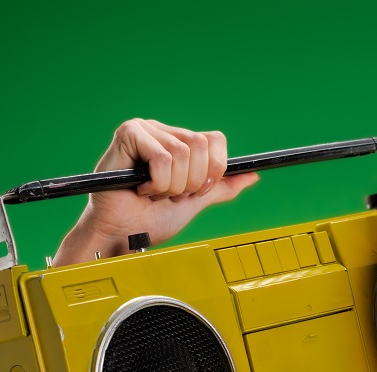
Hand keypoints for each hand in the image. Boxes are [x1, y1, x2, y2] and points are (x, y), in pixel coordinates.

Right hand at [53, 119, 259, 264]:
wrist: (123, 236)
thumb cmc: (151, 220)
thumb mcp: (196, 201)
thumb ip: (222, 187)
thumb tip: (253, 175)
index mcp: (179, 142)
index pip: (214, 139)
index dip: (213, 169)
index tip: (198, 191)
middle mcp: (163, 131)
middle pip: (201, 145)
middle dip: (192, 181)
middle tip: (171, 194)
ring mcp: (145, 130)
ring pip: (182, 153)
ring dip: (171, 185)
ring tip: (153, 193)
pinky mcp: (128, 134)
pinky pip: (163, 158)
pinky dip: (157, 183)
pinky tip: (140, 188)